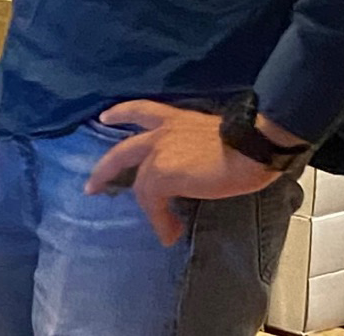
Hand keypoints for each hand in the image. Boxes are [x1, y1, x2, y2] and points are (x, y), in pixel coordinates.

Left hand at [83, 100, 295, 244]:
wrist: (251, 146)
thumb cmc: (246, 142)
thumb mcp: (214, 138)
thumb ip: (195, 148)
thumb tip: (197, 171)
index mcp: (175, 119)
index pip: (140, 110)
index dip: (120, 114)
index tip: (105, 118)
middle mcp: (160, 132)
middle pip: (122, 151)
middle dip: (104, 170)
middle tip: (92, 186)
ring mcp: (157, 153)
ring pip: (139, 184)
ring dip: (149, 210)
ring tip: (161, 229)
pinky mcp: (160, 174)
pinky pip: (152, 202)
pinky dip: (160, 220)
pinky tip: (170, 233)